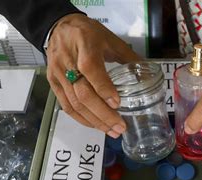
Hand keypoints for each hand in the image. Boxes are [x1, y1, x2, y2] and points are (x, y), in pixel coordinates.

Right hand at [46, 14, 139, 137]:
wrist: (58, 26)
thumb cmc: (88, 33)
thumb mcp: (111, 39)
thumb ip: (129, 57)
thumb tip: (148, 76)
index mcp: (85, 45)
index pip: (91, 69)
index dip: (104, 88)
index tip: (117, 103)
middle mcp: (68, 61)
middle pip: (82, 93)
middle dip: (103, 114)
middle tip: (120, 127)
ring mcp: (58, 74)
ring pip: (74, 103)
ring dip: (94, 121)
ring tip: (112, 131)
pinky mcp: (53, 83)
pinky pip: (66, 106)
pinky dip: (82, 119)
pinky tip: (96, 125)